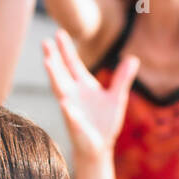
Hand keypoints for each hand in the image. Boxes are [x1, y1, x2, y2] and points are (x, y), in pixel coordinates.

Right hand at [42, 28, 138, 161]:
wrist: (100, 146)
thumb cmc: (105, 121)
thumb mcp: (117, 97)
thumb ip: (122, 78)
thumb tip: (133, 58)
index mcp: (83, 85)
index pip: (72, 63)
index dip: (66, 49)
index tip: (59, 32)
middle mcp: (72, 93)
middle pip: (60, 72)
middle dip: (53, 57)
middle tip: (45, 42)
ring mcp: (70, 108)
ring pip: (59, 89)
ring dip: (53, 76)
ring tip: (47, 62)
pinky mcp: (74, 124)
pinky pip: (70, 115)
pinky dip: (67, 109)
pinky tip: (65, 102)